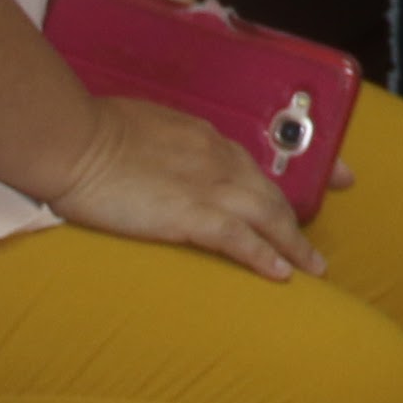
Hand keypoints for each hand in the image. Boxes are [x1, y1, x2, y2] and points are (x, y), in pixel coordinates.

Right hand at [45, 94, 325, 280]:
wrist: (74, 140)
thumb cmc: (91, 131)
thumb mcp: (142, 127)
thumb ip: (165, 145)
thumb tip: (165, 160)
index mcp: (204, 137)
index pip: (255, 162)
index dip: (287, 181)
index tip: (329, 183)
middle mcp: (218, 159)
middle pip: (270, 193)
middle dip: (297, 221)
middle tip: (315, 246)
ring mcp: (208, 186)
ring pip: (268, 216)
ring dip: (293, 245)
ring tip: (312, 269)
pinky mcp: (191, 214)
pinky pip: (240, 240)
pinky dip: (264, 257)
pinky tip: (281, 274)